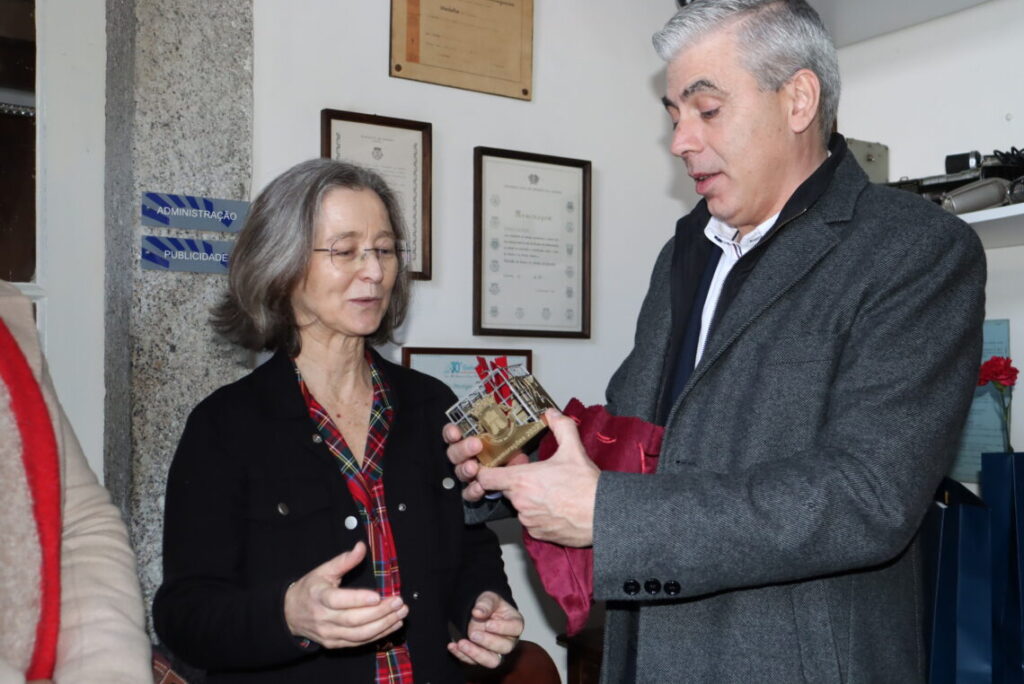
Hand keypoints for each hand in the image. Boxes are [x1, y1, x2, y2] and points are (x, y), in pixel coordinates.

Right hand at [284, 542, 407, 648]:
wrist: (290, 614)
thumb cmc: (310, 589)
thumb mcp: (323, 571)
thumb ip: (344, 560)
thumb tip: (362, 547)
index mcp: (319, 597)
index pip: (338, 601)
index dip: (358, 600)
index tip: (377, 596)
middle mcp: (323, 618)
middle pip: (353, 620)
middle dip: (379, 613)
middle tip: (398, 603)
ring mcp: (329, 634)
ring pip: (359, 634)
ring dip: (383, 625)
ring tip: (400, 614)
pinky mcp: (335, 644)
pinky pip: (359, 643)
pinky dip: (378, 635)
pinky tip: (393, 625)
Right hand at [442, 423, 526, 501]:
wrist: (520, 480)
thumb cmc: (511, 455)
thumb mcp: (513, 445)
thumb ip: (512, 441)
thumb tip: (519, 441)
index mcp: (471, 440)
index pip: (454, 434)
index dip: (451, 432)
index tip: (456, 432)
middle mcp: (467, 457)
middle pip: (454, 452)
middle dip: (462, 449)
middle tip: (475, 445)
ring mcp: (470, 474)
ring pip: (460, 471)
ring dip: (466, 469)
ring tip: (474, 467)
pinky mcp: (475, 489)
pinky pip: (468, 492)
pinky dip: (473, 490)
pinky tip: (479, 487)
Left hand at [447, 591, 523, 667]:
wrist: (478, 612)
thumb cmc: (489, 605)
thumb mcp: (488, 598)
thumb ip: (485, 604)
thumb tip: (477, 612)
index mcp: (514, 623)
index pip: (515, 628)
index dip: (503, 628)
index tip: (488, 624)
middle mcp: (509, 640)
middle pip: (505, 647)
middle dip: (488, 642)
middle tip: (473, 634)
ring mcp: (496, 651)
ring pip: (492, 661)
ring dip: (476, 654)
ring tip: (462, 644)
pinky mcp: (482, 657)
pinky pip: (474, 662)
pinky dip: (462, 655)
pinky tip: (453, 646)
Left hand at [476, 409, 599, 546]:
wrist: (603, 515)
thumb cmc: (586, 486)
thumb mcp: (574, 449)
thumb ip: (561, 426)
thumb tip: (551, 413)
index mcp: (522, 480)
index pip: (485, 477)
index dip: (487, 471)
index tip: (496, 467)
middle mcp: (520, 502)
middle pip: (505, 490)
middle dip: (516, 483)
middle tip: (535, 476)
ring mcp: (528, 520)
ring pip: (520, 507)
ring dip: (529, 500)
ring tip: (550, 492)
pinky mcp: (538, 534)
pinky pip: (531, 523)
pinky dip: (539, 516)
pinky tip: (555, 508)